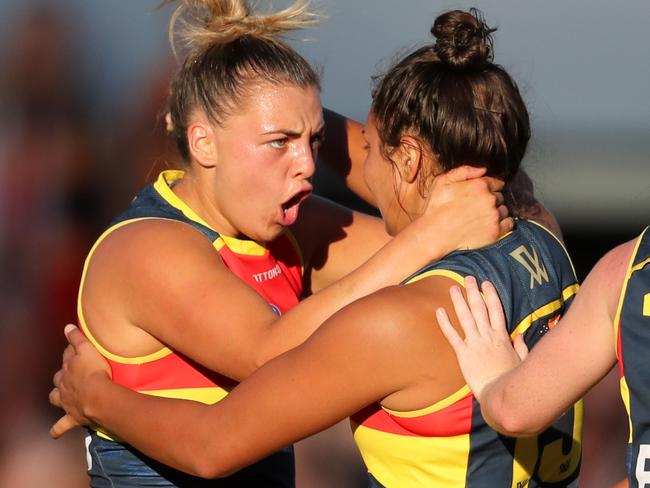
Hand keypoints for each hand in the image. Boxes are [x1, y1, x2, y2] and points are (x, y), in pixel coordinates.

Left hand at [49, 324, 111, 438]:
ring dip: (57, 398)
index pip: (68, 359)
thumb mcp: (87, 349)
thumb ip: (77, 338)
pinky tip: (55, 433)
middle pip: (59, 379)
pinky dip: (57, 430)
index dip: (71, 355)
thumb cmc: (94, 371)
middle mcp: (64, 386)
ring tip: (59, 398)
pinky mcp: (72, 418)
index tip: (75, 351)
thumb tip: (66, 327)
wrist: (97, 396)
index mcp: (68, 369)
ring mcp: (66, 402)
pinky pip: (61, 426)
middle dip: (61, 377)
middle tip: (69, 375)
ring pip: (56, 399)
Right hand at [424, 165, 511, 253]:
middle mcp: (490, 199)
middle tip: (478, 207)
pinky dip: (503, 223)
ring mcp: (494, 216)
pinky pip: (509, 224)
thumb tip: (483, 169)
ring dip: (497, 212)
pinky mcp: (495, 231)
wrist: (434, 234)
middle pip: (500, 196)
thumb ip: (464, 171)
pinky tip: (491, 224)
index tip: (480, 194)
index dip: (489, 188)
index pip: (496, 182)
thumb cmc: (435, 208)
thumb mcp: (442, 181)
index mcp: (480, 185)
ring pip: (504, 210)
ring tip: (482, 217)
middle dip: (492, 200)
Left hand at [436, 276, 527, 400]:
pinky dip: (445, 323)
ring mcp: (475, 343)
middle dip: (473, 292)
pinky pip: (452, 335)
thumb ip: (520, 346)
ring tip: (453, 288)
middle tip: (468, 278)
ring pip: (465, 317)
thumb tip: (519, 335)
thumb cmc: (512, 380)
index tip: (486, 283)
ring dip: (459, 301)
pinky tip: (439, 311)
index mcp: (502, 337)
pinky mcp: (463, 354)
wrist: (500, 394)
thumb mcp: (522, 360)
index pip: (496, 310)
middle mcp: (488, 336)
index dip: (490, 295)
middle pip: (479, 309)